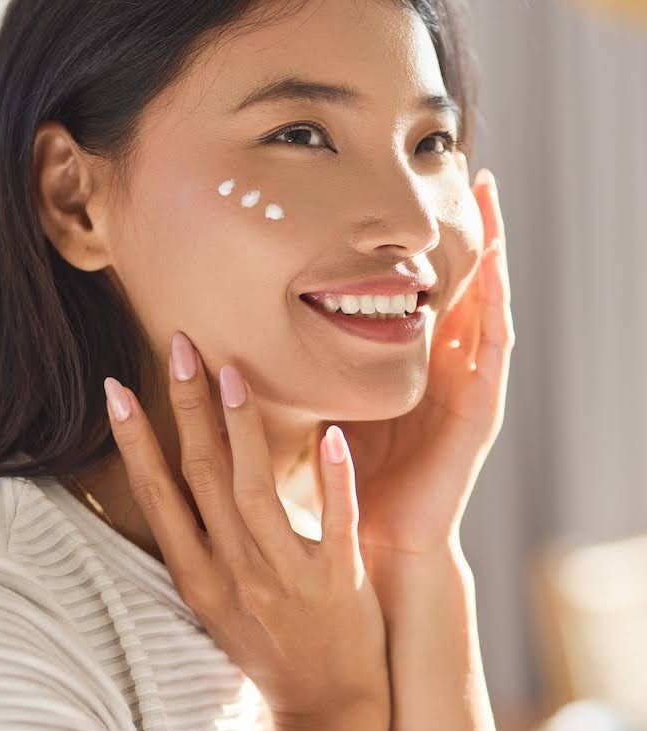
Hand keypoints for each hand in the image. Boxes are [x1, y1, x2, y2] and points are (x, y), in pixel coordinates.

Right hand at [102, 332, 387, 723]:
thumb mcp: (213, 598)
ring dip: (241, 427)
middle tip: (182, 345)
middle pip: (201, 477)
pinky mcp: (338, 584)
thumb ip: (197, 541)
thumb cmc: (266, 643)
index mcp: (197, 576)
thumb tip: (171, 475)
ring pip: (253, 491)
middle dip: (187, 407)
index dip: (136, 440)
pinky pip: (335, 524)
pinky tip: (331, 436)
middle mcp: (232, 574)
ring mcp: (284, 579)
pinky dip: (331, 480)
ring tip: (232, 369)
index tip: (118, 388)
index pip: (157, 496)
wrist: (325, 705)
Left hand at [336, 167, 512, 571]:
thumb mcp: (326, 406)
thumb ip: (309, 367)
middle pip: (462, 287)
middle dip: (468, 230)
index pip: (424, 293)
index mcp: (410, 367)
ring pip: (484, 307)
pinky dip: (492, 309)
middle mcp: (444, 371)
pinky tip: (492, 271)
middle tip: (472, 169)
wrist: (376, 545)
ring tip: (492, 201)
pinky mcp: (479, 416)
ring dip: (490, 254)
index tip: (420, 188)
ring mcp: (467, 390)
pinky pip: (492, 354)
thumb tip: (254, 323)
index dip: (426, 243)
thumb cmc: (345, 480)